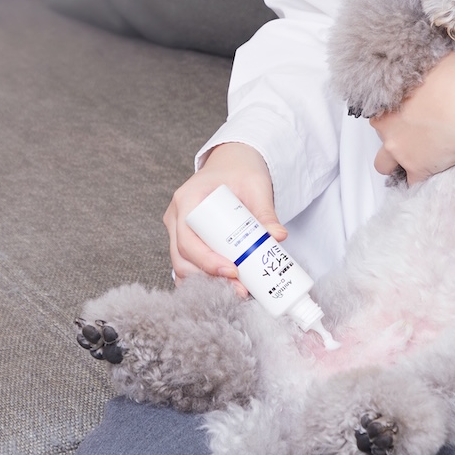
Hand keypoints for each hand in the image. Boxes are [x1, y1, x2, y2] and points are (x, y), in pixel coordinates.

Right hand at [163, 142, 286, 292]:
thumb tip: (278, 237)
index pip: (188, 239)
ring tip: (238, 290)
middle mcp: (176, 216)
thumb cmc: (240, 170)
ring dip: (207, 282)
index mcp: (187, 199)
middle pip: (182, 258)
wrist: (232, 163)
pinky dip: (205, 278)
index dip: (207, 261)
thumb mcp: (256, 186)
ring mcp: (178, 229)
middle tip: (240, 289)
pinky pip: (189, 265)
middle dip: (209, 278)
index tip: (233, 271)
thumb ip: (266, 212)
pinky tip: (226, 287)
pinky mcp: (187, 239)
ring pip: (183, 266)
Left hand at [370, 51, 454, 184]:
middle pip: (379, 134)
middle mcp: (386, 126)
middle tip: (416, 129)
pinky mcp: (416, 168)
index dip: (391, 109)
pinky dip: (420, 177)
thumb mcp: (436, 59)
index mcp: (387, 98)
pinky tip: (433, 170)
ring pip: (383, 164)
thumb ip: (422, 64)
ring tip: (417, 155)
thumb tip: (425, 54)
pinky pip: (411, 181)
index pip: (376, 107)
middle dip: (393, 133)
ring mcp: (399, 149)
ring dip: (396, 160)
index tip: (406, 110)